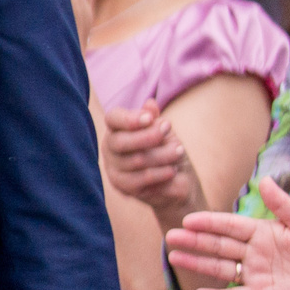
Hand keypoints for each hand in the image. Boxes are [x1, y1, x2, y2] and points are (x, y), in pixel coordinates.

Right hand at [99, 104, 199, 218]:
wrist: (176, 181)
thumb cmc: (167, 150)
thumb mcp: (165, 132)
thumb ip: (155, 119)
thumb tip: (151, 103)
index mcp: (117, 129)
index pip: (113, 119)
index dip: (129, 119)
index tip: (150, 119)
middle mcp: (110, 147)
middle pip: (120, 141)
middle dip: (149, 137)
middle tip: (170, 132)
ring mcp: (114, 167)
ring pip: (136, 160)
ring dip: (163, 155)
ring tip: (179, 151)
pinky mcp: (122, 186)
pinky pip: (141, 179)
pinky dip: (160, 173)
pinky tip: (172, 170)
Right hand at [164, 177, 289, 289]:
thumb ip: (282, 203)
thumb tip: (263, 180)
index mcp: (260, 232)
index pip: (229, 225)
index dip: (209, 223)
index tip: (188, 220)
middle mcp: (252, 253)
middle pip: (218, 245)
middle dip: (194, 241)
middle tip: (171, 236)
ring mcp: (254, 274)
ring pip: (220, 268)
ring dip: (197, 263)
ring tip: (173, 257)